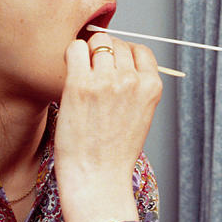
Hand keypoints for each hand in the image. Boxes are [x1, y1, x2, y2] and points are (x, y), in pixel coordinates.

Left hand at [54, 33, 161, 221]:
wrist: (97, 178)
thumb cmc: (114, 151)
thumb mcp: (140, 115)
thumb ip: (135, 86)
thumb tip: (117, 58)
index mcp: (151, 87)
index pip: (139, 50)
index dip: (124, 55)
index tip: (112, 67)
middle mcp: (131, 80)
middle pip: (117, 44)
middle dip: (105, 53)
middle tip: (93, 73)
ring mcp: (105, 81)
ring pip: (97, 43)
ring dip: (87, 54)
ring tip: (81, 75)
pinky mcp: (79, 85)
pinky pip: (75, 48)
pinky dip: (72, 54)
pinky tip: (70, 72)